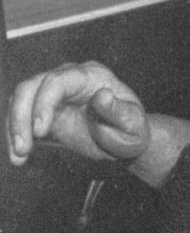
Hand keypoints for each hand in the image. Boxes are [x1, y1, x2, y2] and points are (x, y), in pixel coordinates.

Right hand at [6, 61, 150, 167]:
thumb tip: (103, 96)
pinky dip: (17, 135)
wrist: (125, 139)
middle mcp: (67, 79)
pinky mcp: (44, 109)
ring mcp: (53, 93)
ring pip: (22, 100)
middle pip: (32, 87)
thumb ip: (119, 111)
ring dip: (15, 127)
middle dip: (22, 117)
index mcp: (90, 76)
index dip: (44, 103)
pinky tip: (18, 156)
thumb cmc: (132, 129)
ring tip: (19, 154)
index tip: (40, 130)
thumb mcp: (133, 124)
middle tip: (22, 147)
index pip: (58, 81)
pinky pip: (23, 116)